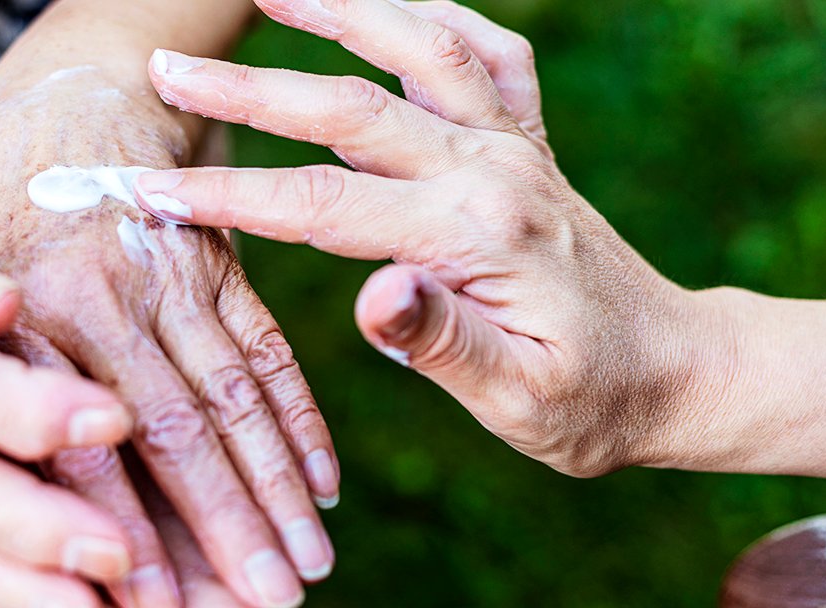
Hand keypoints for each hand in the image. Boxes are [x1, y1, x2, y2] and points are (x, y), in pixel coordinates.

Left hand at [0, 67, 336, 606]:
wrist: (74, 97)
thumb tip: (16, 508)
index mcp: (36, 316)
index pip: (88, 449)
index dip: (127, 535)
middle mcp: (114, 300)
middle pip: (183, 433)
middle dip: (230, 530)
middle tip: (269, 605)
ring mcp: (179, 279)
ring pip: (237, 397)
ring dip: (277, 490)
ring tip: (311, 565)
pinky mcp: (224, 267)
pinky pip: (269, 350)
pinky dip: (299, 420)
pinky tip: (324, 483)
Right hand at [134, 0, 727, 477]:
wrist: (673, 370)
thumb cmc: (589, 399)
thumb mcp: (518, 398)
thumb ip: (444, 342)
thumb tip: (372, 295)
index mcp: (476, 234)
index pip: (322, 205)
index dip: (231, 196)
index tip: (152, 192)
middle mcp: (494, 168)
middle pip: (348, 107)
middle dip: (247, 89)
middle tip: (169, 68)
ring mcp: (514, 145)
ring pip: (419, 46)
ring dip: (340, 10)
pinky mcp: (529, 142)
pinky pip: (487, 52)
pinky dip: (435, 16)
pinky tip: (391, 7)